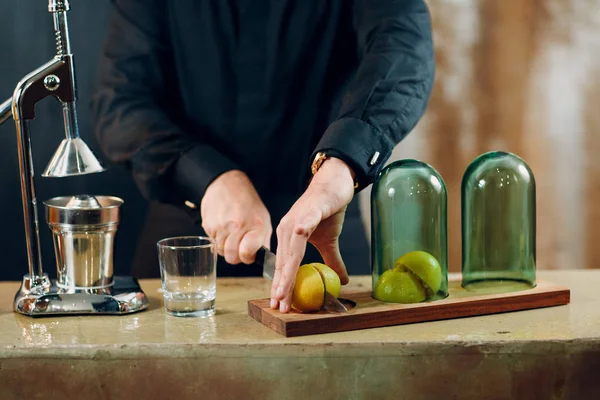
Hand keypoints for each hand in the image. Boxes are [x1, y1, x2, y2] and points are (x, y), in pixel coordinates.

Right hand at [201, 170, 271, 263]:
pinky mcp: (208, 225)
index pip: (247, 254)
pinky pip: (213, 242)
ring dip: (226, 247)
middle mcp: (238, 226)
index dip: (248, 258)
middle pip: (232, 257)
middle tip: (239, 247)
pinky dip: (218, 239)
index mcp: (255, 226)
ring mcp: (221, 226)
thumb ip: (263, 241)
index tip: (248, 253)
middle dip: (236, 256)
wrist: (227, 183)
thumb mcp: (264, 219)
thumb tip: (262, 259)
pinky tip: (223, 228)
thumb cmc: (248, 203)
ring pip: (220, 252)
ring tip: (232, 235)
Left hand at [270, 157, 354, 312]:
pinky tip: (295, 256)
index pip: (283, 266)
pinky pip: (302, 229)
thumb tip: (342, 281)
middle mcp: (287, 230)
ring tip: (283, 293)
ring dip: (286, 273)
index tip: (280, 305)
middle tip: (279, 306)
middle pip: (283, 262)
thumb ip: (331, 260)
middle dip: (281, 286)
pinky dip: (298, 240)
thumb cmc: (328, 210)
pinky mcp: (308, 212)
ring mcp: (295, 220)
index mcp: (289, 237)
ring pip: (290, 252)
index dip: (282, 286)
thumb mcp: (329, 241)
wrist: (334, 183)